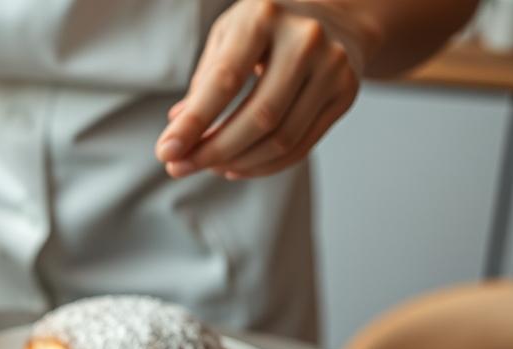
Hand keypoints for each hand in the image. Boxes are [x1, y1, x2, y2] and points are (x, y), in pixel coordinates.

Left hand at [155, 0, 362, 179]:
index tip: (166, 152)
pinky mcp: (346, 94)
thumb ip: (204, 82)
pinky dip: (263, 165)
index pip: (225, 81)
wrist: (335, 15)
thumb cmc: (266, 27)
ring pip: (281, 138)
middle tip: (178, 168)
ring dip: (237, 163)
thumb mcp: (228, 35)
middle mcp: (305, 39)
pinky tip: (236, 167)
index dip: (194, 122)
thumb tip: (178, 133)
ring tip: (207, 166)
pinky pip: (300, 146)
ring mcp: (333, 67)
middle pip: (259, 117)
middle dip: (213, 151)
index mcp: (265, 16)